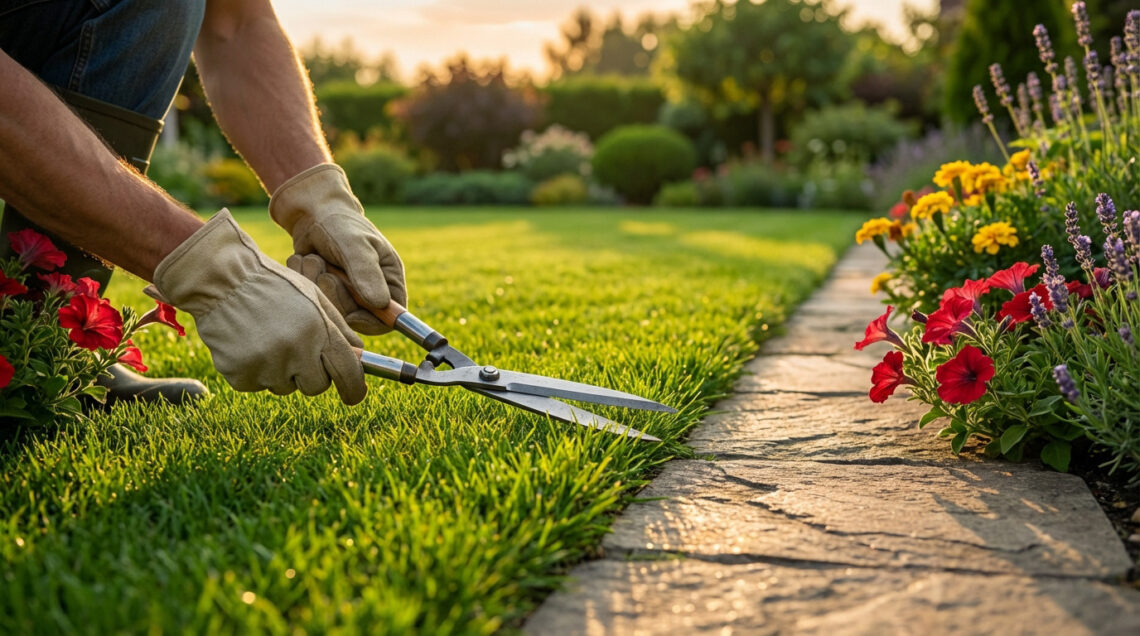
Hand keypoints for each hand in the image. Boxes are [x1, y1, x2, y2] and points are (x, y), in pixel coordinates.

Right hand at [151, 209, 366, 403]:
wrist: (221, 279)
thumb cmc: (274, 286)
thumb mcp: (315, 298)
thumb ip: (340, 330)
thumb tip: (359, 359)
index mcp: (319, 331)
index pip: (348, 374)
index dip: (354, 389)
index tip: (353, 394)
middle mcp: (295, 352)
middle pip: (317, 386)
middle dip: (312, 374)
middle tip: (297, 349)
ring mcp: (266, 366)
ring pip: (285, 387)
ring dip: (282, 371)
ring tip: (267, 338)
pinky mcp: (240, 376)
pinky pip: (258, 385)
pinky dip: (256, 371)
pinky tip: (248, 343)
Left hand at [269, 163, 405, 334]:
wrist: (311, 212)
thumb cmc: (340, 223)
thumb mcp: (355, 244)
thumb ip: (366, 272)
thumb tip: (380, 304)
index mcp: (389, 280)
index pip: (389, 319)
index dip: (370, 322)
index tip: (351, 313)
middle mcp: (370, 291)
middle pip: (356, 319)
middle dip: (335, 295)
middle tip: (325, 270)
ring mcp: (346, 294)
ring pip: (331, 311)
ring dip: (315, 284)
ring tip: (313, 259)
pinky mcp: (324, 293)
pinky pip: (313, 302)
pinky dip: (304, 281)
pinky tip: (304, 261)